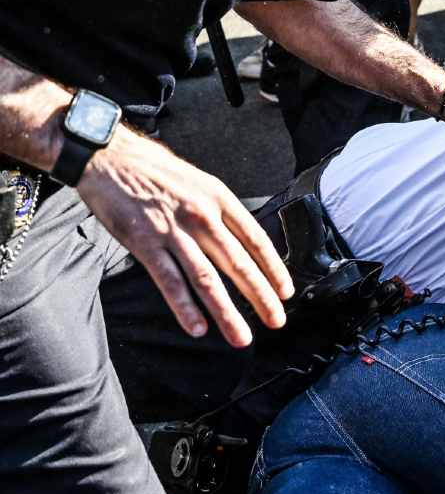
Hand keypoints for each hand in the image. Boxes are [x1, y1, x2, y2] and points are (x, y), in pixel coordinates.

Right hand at [77, 128, 293, 347]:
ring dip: (226, 312)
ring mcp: (174, 230)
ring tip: (241, 337)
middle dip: (261, 296)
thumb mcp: (199, 182)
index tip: (286, 292)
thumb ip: (219, 211)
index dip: (274, 268)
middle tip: (276, 321)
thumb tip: (241, 241)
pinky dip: (184, 307)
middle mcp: (203, 215)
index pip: (256, 240)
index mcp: (220, 198)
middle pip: (238, 263)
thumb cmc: (155, 171)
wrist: (109, 156)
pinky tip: (198, 327)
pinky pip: (169, 281)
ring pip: (207, 279)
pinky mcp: (145, 242)